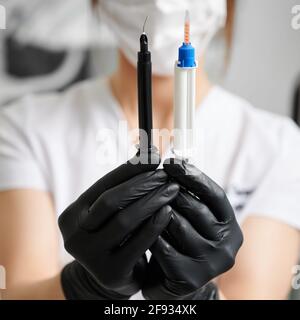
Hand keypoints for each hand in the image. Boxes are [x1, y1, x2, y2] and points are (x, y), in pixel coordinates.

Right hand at [58, 151, 179, 299]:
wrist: (111, 277)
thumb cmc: (115, 237)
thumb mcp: (112, 213)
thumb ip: (123, 187)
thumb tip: (148, 153)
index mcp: (72, 216)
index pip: (103, 185)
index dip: (129, 169)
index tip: (153, 155)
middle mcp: (74, 235)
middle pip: (111, 201)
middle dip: (141, 184)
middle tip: (165, 174)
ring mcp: (90, 256)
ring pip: (125, 220)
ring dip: (152, 201)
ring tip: (172, 189)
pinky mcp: (111, 273)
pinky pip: (138, 243)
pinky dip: (155, 224)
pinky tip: (169, 211)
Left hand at [142, 158, 242, 299]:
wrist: (175, 283)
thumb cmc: (182, 242)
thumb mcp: (192, 217)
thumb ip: (189, 194)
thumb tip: (174, 161)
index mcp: (230, 226)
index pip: (215, 194)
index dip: (194, 176)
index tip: (172, 161)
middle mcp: (227, 246)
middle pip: (195, 207)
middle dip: (170, 190)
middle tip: (151, 178)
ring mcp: (210, 265)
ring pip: (178, 226)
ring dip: (158, 210)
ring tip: (142, 198)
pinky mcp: (190, 279)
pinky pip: (164, 248)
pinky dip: (150, 233)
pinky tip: (139, 225)